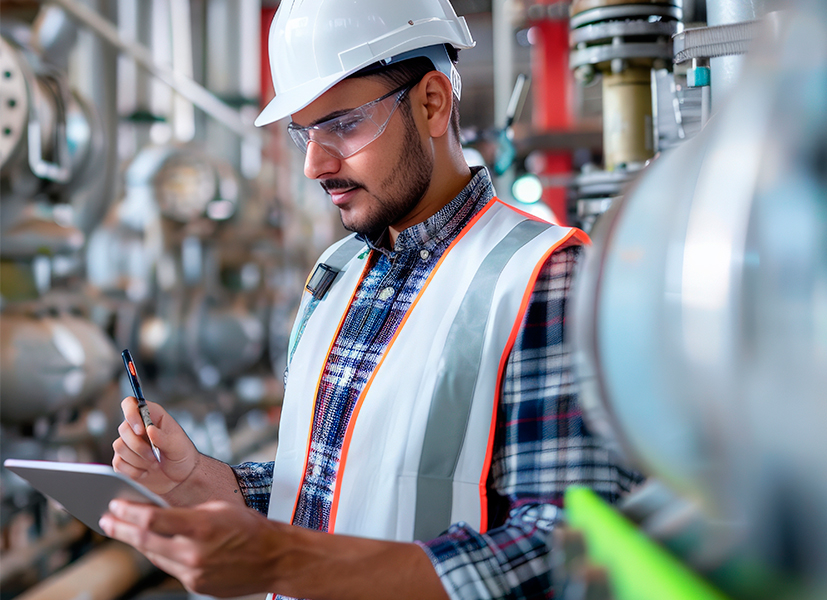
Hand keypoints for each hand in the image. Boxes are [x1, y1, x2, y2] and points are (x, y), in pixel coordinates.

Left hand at [99, 500, 279, 597]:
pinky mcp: (197, 586)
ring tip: (125, 531)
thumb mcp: (219, 508)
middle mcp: (194, 553)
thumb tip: (157, 513)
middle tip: (105, 519)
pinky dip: (162, 555)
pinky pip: (172, 568)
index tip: (113, 504)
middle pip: (145, 540)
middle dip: (121, 529)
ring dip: (139, 542)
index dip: (128, 511)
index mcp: (200, 527)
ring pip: (155, 556)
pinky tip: (156, 545)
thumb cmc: (251, 527)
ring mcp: (194, 573)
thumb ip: (187, 512)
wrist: (275, 558)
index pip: (151, 519)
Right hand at [113, 397, 199, 496]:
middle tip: (155, 456)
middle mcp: (138, 427)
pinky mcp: (123, 460)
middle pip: (123, 428)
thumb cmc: (182, 455)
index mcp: (152, 416)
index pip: (131, 404)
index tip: (141, 431)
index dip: (131, 414)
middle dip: (139, 446)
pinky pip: (118, 463)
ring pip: (119, 446)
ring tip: (154, 464)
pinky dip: (133, 471)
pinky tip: (146, 471)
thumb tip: (149, 429)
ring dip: (138, 459)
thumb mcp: (178, 445)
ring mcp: (129, 444)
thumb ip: (164, 437)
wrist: (180, 477)